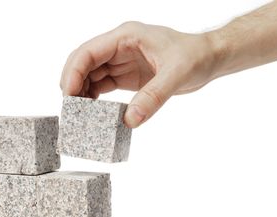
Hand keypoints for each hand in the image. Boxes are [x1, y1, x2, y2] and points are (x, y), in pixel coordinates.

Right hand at [60, 21, 217, 127]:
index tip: (68, 95)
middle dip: (72, 84)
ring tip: (78, 114)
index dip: (74, 72)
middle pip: (83, 63)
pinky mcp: (124, 75)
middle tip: (70, 109)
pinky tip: (92, 112)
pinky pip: (101, 85)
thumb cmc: (195, 56)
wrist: (208, 59)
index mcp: (126, 36)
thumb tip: (130, 120)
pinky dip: (92, 98)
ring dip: (80, 93)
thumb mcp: (177, 75)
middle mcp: (118, 47)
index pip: (88, 51)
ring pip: (89, 75)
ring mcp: (120, 61)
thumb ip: (154, 97)